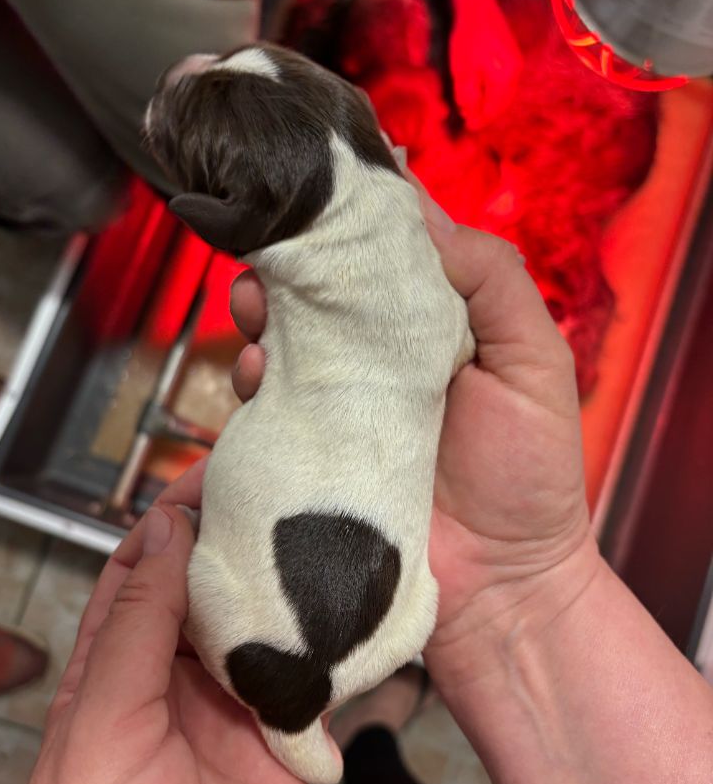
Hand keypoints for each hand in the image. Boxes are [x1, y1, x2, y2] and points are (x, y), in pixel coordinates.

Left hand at [16, 462, 309, 783]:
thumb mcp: (103, 737)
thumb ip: (133, 635)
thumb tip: (158, 535)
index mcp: (104, 683)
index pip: (136, 577)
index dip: (169, 521)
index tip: (213, 470)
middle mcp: (164, 697)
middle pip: (201, 598)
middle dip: (234, 543)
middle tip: (281, 489)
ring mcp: (222, 729)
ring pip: (255, 637)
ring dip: (281, 594)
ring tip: (318, 536)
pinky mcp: (274, 764)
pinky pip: (300, 693)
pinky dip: (322, 659)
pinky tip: (344, 622)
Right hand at [229, 177, 598, 683]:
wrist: (501, 587)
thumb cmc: (529, 475)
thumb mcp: (534, 363)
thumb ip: (491, 280)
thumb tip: (422, 211)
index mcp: (433, 325)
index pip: (383, 253)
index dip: (348, 221)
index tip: (315, 196)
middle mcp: (378, 357)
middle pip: (319, 292)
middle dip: (287, 268)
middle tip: (269, 267)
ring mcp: (339, 405)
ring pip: (280, 341)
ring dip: (260, 320)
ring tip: (259, 323)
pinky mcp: (308, 452)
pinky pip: (263, 406)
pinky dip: (248, 383)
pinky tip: (255, 379)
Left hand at [449, 0, 522, 130]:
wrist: (477, 4)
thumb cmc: (468, 36)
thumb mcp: (463, 69)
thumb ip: (468, 95)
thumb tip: (470, 113)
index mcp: (505, 78)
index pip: (494, 108)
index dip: (481, 120)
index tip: (469, 129)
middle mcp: (515, 73)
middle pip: (502, 103)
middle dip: (487, 114)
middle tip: (471, 123)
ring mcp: (516, 64)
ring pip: (504, 94)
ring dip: (490, 104)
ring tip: (476, 111)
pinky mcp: (511, 56)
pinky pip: (503, 83)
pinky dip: (493, 93)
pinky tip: (483, 93)